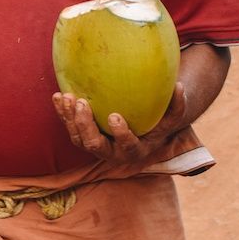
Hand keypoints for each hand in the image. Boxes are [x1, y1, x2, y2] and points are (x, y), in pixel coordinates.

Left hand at [52, 84, 186, 168]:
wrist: (143, 128)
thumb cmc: (160, 120)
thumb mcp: (173, 115)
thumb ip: (178, 104)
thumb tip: (180, 86)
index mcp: (136, 150)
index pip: (128, 146)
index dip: (121, 134)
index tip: (114, 116)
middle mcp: (113, 153)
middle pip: (95, 146)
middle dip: (86, 126)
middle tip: (83, 103)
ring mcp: (97, 146)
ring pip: (79, 139)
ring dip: (70, 119)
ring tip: (67, 96)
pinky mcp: (84, 137)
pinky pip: (70, 128)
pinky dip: (63, 113)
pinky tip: (58, 95)